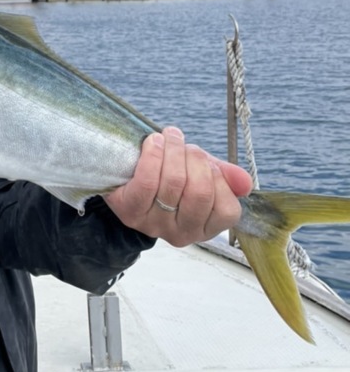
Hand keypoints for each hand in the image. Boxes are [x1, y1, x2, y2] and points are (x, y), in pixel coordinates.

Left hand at [105, 126, 249, 245]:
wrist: (127, 181)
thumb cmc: (169, 177)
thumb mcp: (201, 175)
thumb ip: (225, 178)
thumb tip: (245, 182)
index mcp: (205, 228)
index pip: (227, 210)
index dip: (219, 179)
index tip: (206, 162)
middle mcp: (181, 234)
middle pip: (199, 193)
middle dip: (195, 159)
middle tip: (186, 145)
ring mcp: (154, 225)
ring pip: (173, 183)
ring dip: (174, 151)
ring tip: (170, 137)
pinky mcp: (130, 212)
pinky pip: (147, 182)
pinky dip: (153, 156)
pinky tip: (153, 142)